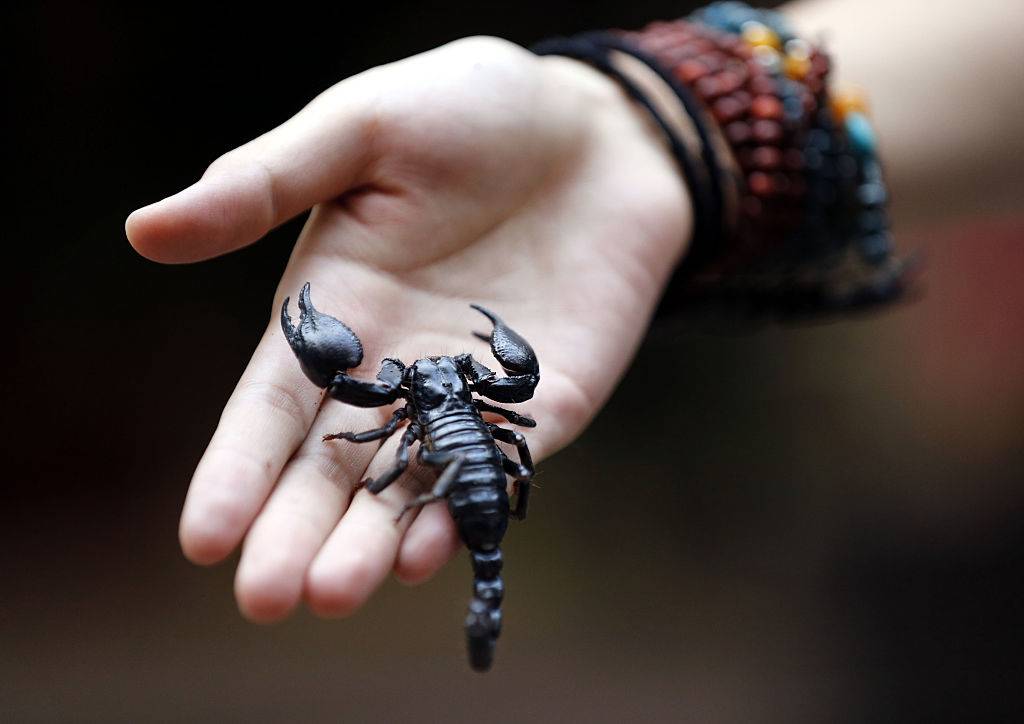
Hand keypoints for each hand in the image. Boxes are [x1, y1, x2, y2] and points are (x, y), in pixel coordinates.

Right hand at [126, 36, 689, 622]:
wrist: (596, 129)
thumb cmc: (470, 109)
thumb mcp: (360, 130)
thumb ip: (264, 184)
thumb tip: (143, 231)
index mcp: (335, 310)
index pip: (270, 408)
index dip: (235, 472)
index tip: (203, 538)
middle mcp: (394, 365)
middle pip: (333, 467)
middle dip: (298, 532)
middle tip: (267, 600)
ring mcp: (469, 392)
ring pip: (411, 483)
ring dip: (374, 541)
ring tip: (338, 593)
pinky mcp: (544, 403)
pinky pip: (497, 466)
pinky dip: (465, 507)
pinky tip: (430, 551)